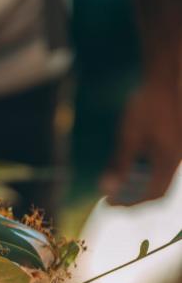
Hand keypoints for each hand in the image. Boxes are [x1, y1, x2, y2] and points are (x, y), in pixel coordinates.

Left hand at [102, 84, 181, 203]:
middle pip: (157, 187)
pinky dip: (142, 168)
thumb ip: (120, 164)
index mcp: (170, 160)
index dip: (132, 202)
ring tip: (114, 180)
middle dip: (133, 195)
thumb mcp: (129, 136)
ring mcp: (177, 150)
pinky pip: (159, 163)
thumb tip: (107, 188)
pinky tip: (124, 163)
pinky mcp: (174, 142)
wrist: (166, 79)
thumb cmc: (147, 106)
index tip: (111, 203)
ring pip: (158, 175)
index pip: (153, 194)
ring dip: (136, 182)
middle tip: (110, 195)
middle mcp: (177, 158)